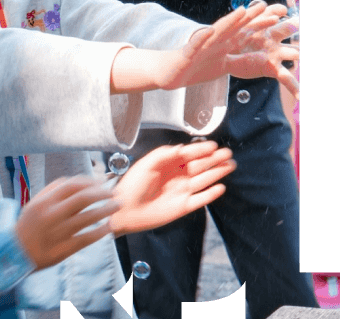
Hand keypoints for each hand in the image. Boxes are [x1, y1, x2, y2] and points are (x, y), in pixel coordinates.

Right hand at [14, 176, 119, 269]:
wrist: (15, 252)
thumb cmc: (28, 224)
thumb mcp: (35, 202)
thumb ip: (53, 190)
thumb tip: (76, 181)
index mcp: (45, 201)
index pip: (72, 185)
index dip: (91, 182)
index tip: (103, 183)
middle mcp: (52, 215)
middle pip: (83, 198)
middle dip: (103, 193)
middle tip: (115, 193)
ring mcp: (58, 232)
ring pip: (88, 217)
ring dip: (106, 210)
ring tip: (117, 206)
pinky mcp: (64, 249)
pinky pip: (87, 238)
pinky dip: (101, 231)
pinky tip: (110, 226)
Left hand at [110, 141, 235, 237]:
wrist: (125, 210)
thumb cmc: (133, 185)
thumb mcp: (146, 164)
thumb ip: (164, 154)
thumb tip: (181, 148)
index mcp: (168, 164)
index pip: (188, 154)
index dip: (201, 149)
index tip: (213, 145)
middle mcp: (177, 176)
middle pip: (199, 166)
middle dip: (213, 159)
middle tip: (227, 153)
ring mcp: (181, 191)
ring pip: (204, 180)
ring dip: (216, 173)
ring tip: (230, 165)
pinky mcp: (183, 206)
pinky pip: (201, 199)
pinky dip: (211, 194)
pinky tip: (220, 187)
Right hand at [159, 2, 299, 97]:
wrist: (169, 73)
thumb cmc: (195, 68)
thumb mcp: (224, 66)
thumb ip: (241, 61)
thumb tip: (264, 59)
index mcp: (222, 45)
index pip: (242, 33)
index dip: (258, 25)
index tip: (275, 18)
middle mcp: (213, 42)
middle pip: (233, 28)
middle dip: (248, 18)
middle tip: (263, 6)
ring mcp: (200, 47)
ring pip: (216, 33)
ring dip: (228, 22)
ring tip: (240, 11)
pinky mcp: (187, 54)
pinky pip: (194, 46)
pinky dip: (200, 38)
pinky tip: (208, 31)